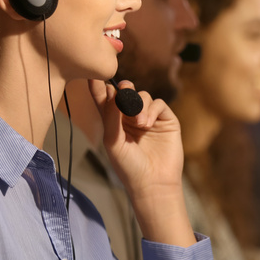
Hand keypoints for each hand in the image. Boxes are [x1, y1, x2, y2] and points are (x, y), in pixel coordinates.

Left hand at [89, 79, 183, 200]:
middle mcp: (131, 118)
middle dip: (124, 88)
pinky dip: (152, 109)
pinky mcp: (166, 121)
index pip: (106, 100)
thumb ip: (111, 116)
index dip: (99, 87)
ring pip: (143, 96)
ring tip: (139, 124)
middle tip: (124, 89)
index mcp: (114, 122)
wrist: (152, 183)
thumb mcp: (113, 140)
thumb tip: (112, 91)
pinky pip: (159, 104)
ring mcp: (150, 118)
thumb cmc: (128, 166)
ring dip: (140, 106)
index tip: (93, 76)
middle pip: (126, 93)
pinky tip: (147, 123)